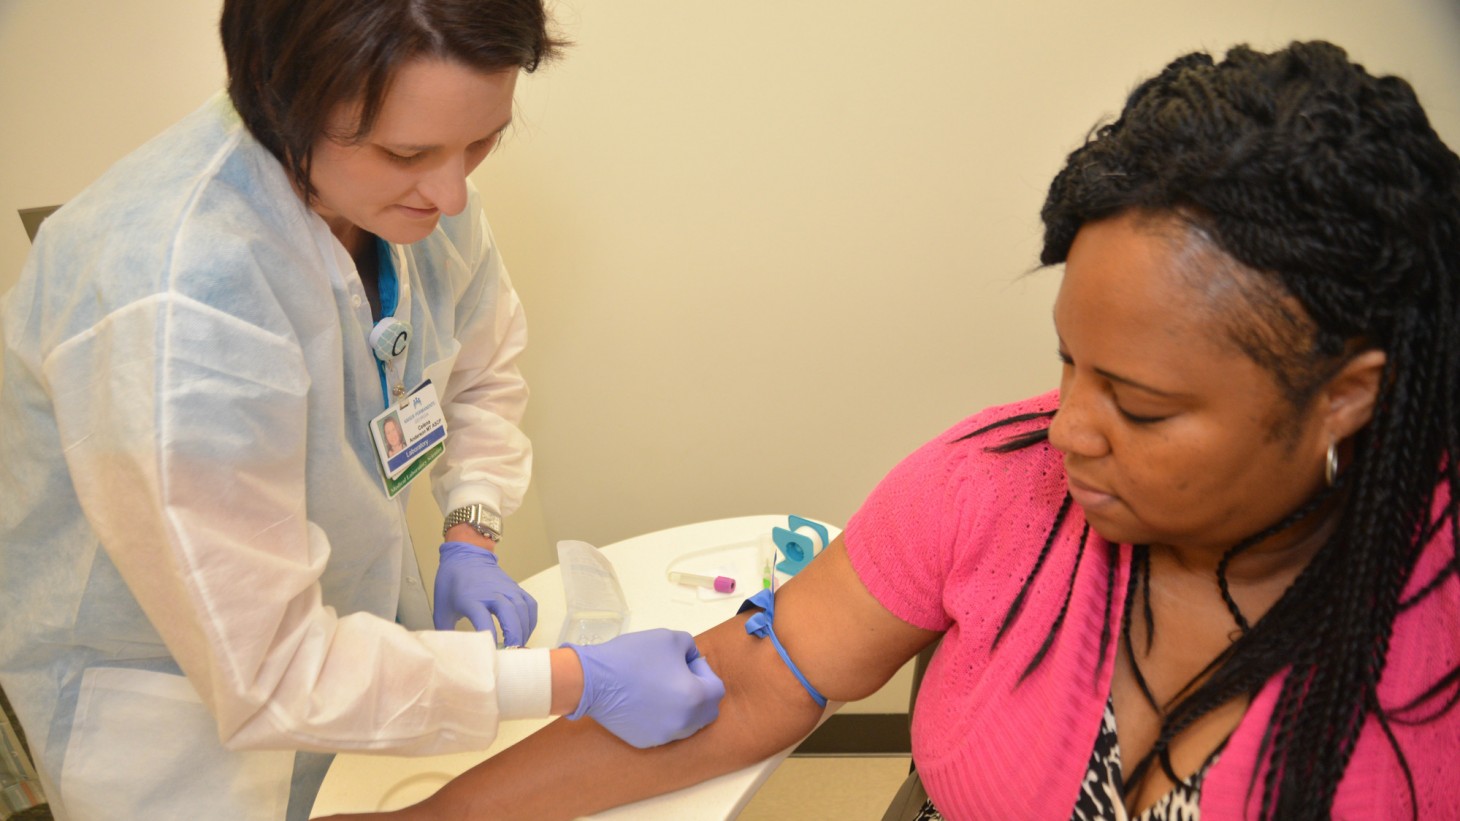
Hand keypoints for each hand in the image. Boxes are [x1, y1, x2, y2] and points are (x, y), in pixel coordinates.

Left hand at [433, 541, 537, 645]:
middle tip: (512, 653)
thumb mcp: (441, 609)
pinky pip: (530, 605)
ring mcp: (507, 588)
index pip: (483, 620)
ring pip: (523, 610)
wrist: (465, 556)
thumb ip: (446, 632)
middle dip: (514, 637)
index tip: (491, 653)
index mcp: (471, 598)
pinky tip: (525, 632)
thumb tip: (450, 655)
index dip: (490, 638)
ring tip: (519, 646)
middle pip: (510, 614)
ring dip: (524, 631)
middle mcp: (492, 592)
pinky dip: (530, 620)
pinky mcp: (516, 587)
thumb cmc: (452, 584)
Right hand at [565, 628, 725, 747]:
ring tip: (664, 689)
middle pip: (707, 712)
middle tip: (681, 677)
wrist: (593, 680)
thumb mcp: (671, 638)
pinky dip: (664, 718)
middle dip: (701, 693)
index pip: (717, 689)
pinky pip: (666, 731)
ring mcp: (665, 736)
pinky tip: (648, 703)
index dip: (705, 672)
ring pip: (688, 724)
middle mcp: (684, 723)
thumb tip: (692, 661)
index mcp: (695, 698)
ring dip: (684, 707)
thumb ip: (691, 648)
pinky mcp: (646, 742)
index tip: (686, 662)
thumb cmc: (634, 656)